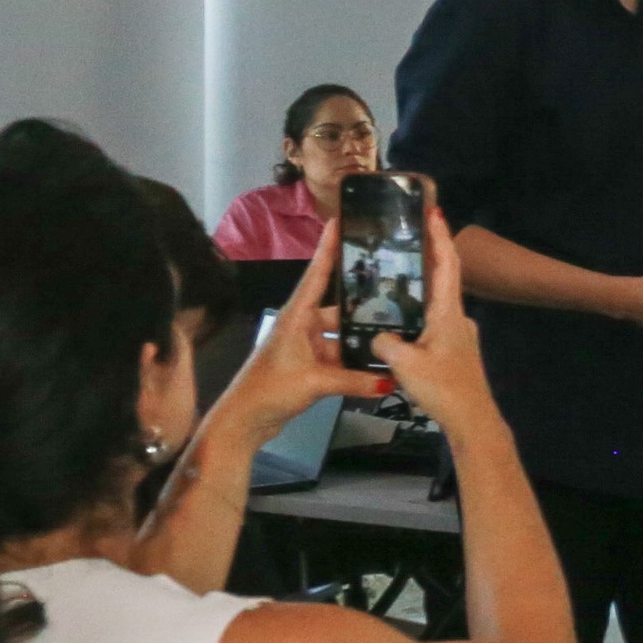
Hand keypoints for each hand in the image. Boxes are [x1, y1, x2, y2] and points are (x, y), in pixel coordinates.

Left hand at [225, 239, 396, 432]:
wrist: (243, 422)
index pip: (316, 275)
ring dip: (363, 340)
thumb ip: (353, 381)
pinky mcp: (311, 367)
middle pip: (339, 308)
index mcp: (296, 318)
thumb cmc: (269, 390)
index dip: (328, 248)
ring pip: (343, 336)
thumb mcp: (313, 383)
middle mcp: (303, 327)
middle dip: (365, 304)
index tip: (339, 221)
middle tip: (398, 292)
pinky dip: (357, 363)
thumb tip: (390, 380)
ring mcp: (307, 347)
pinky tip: (381, 365)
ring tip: (398, 333)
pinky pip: (340, 357)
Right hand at [371, 206, 506, 432]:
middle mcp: (457, 318)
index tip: (434, 212)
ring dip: (420, 285)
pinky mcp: (453, 350)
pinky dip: (417, 312)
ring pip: (436, 302)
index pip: (447, 265)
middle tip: (407, 235)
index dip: (441, 237)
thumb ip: (385, 343)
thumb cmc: (443, 388)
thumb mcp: (406, 364)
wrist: (472, 420)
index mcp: (449, 314)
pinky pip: (432, 322)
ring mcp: (458, 334)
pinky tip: (398, 317)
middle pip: (442, 278)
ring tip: (395, 273)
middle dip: (428, 255)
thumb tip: (375, 336)